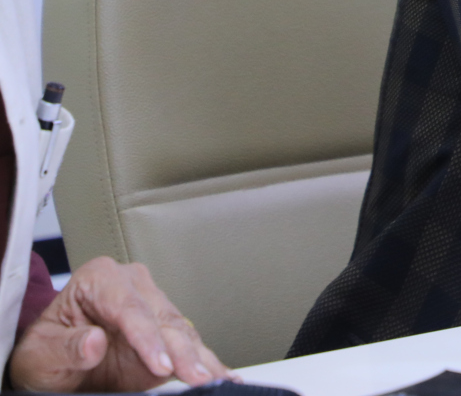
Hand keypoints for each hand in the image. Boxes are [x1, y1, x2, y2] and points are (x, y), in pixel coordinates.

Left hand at [9, 257, 228, 391]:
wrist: (54, 367)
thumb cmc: (45, 354)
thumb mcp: (39, 354)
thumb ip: (65, 347)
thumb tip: (94, 340)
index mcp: (99, 279)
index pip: (129, 307)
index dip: (148, 337)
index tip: (161, 365)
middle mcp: (132, 287)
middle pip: (163, 318)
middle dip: (182, 350)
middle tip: (197, 377)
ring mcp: (153, 307)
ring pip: (183, 331)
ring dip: (200, 358)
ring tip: (216, 378)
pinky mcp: (166, 332)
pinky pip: (190, 345)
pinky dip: (207, 361)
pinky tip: (223, 373)